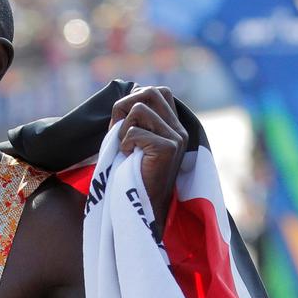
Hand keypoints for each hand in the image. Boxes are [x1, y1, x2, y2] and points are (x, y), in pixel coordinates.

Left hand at [110, 85, 187, 238]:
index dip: (135, 100)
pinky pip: (135, 132)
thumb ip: (134, 121)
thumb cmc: (133, 175)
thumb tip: (122, 102)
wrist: (144, 206)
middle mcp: (179, 129)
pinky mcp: (168, 149)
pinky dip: (124, 144)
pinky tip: (128, 157)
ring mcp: (176, 138)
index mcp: (174, 126)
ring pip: (140, 109)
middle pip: (150, 92)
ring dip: (123, 128)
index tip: (124, 124)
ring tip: (125, 147)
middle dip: (126, 106)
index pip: (158, 92)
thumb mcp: (135, 143)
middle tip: (118, 131)